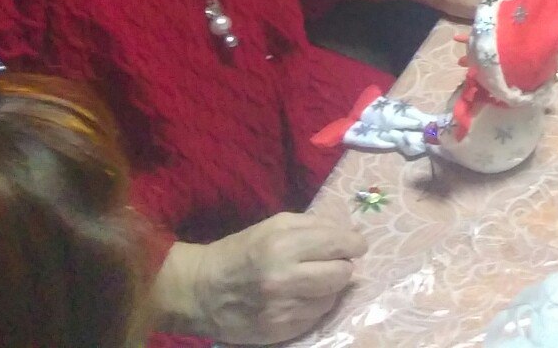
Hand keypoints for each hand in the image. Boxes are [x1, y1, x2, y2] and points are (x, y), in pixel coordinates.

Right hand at [153, 213, 365, 343]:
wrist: (201, 292)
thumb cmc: (241, 251)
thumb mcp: (275, 225)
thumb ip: (315, 226)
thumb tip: (349, 234)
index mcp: (283, 245)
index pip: (339, 245)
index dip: (355, 243)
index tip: (356, 244)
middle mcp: (285, 279)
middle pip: (343, 274)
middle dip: (343, 265)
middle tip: (334, 261)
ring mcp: (283, 310)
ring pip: (333, 297)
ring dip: (330, 287)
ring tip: (313, 279)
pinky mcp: (280, 332)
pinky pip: (316, 317)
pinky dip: (315, 305)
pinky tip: (301, 296)